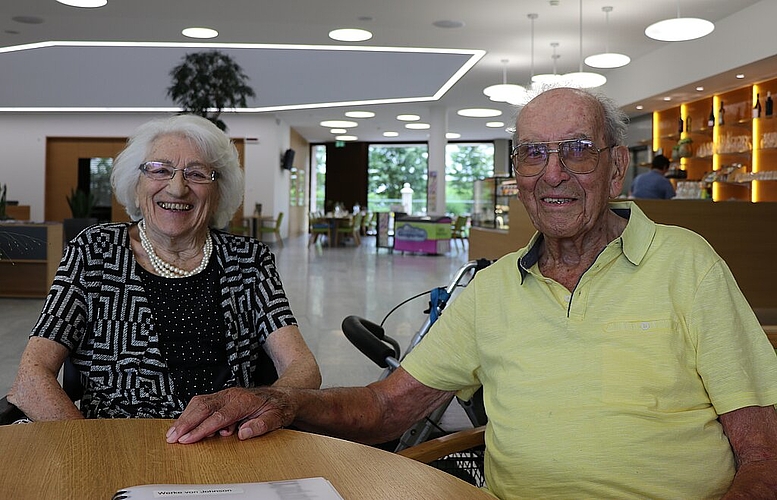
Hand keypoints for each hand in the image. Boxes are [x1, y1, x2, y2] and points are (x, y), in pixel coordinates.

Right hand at [166, 386, 294, 443]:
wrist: (281, 396)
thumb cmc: (277, 408)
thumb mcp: (277, 419)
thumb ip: (262, 425)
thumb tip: (244, 433)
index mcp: (243, 401)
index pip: (218, 416)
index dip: (202, 429)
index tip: (188, 440)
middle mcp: (231, 395)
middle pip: (203, 406)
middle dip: (186, 422)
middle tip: (172, 437)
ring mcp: (225, 395)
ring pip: (199, 402)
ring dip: (184, 417)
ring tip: (172, 433)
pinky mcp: (221, 398)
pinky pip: (201, 403)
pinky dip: (190, 413)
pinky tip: (183, 425)